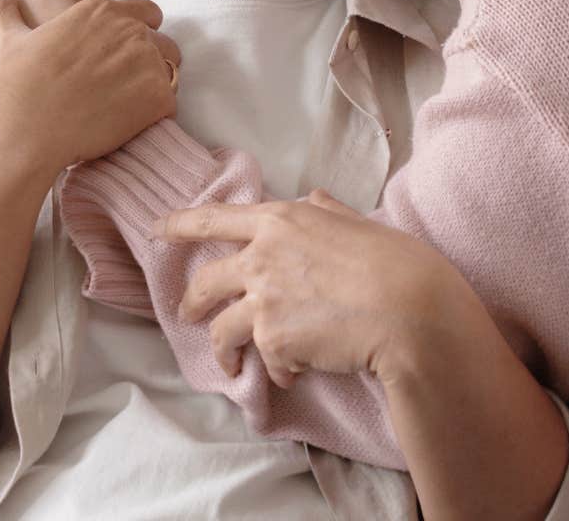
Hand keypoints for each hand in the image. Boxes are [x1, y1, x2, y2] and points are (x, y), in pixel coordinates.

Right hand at [0, 0, 181, 185]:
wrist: (24, 130)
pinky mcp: (158, 97)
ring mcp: (146, 62)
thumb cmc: (12, 85)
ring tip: (129, 105)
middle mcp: (128, 30)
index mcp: (98, 12)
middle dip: (149, 61)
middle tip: (127, 86)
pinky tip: (131, 124)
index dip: (140, 32)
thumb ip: (0, 9)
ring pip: (170, 70)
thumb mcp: (6, 38)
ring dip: (154, 85)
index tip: (127, 52)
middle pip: (161, 43)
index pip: (146, 13)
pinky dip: (155, 114)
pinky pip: (171, 102)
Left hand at [159, 190, 479, 388]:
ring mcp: (263, 300)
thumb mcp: (361, 223)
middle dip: (192, 301)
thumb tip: (313, 197)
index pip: (214, 218)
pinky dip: (280, 370)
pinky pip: (266, 361)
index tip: (158, 230)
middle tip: (189, 312)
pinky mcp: (272, 341)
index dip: (180, 224)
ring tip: (231, 365)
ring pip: (221, 331)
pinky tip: (300, 372)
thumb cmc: (398, 264)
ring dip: (224, 352)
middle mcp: (262, 256)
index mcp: (282, 220)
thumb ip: (327, 212)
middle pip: (205, 282)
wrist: (410, 313)